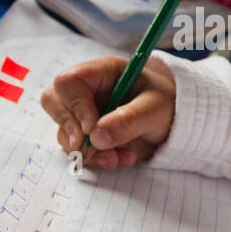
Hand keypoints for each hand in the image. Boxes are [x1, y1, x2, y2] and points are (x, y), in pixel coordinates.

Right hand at [40, 55, 174, 169]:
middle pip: (54, 102)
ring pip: (64, 130)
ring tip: (118, 157)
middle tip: (91, 147)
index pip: (68, 82)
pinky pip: (76, 148)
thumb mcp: (155, 110)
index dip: (74, 106)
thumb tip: (96, 137)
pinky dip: (95, 159)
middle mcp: (88, 89)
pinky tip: (120, 159)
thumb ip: (128, 121)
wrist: (176, 124)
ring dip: (87, 151)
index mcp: (103, 72)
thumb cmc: (168, 105)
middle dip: (71, 130)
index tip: (90, 128)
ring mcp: (85, 111)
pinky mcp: (87, 133)